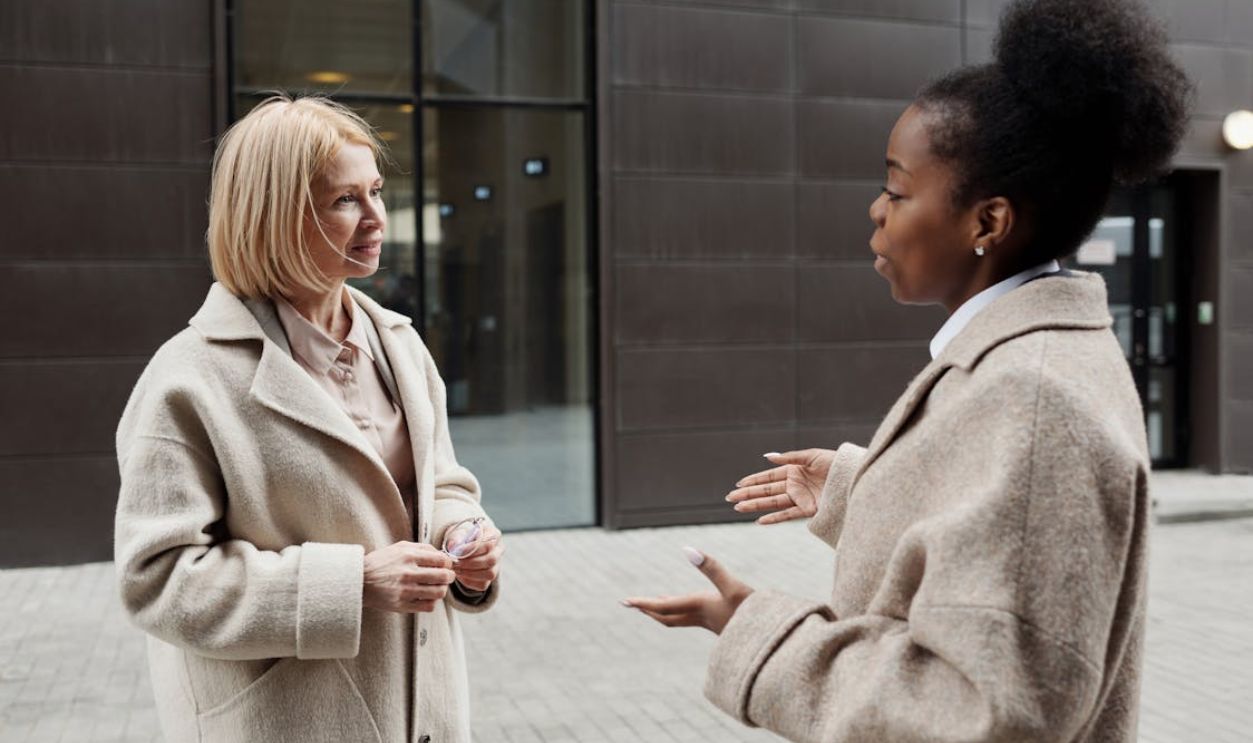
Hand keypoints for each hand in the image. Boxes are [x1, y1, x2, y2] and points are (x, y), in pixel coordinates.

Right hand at [363, 541, 455, 612]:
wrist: (359, 580)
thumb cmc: (380, 563)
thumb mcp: (400, 547)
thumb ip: (422, 548)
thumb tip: (442, 554)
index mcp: (409, 556)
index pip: (441, 560)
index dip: (448, 563)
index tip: (446, 565)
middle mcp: (408, 573)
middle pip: (443, 576)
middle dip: (449, 576)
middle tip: (447, 576)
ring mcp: (405, 591)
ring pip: (438, 593)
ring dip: (442, 589)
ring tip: (437, 587)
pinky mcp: (402, 605)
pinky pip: (428, 606)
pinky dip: (431, 602)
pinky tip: (427, 597)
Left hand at [451, 525, 503, 592]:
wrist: (463, 546)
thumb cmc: (462, 537)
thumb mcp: (458, 532)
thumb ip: (456, 537)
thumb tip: (454, 546)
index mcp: (494, 535)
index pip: (488, 544)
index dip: (472, 549)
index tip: (457, 552)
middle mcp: (499, 550)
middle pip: (491, 560)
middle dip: (470, 563)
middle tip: (455, 563)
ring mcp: (497, 565)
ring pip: (490, 574)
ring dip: (470, 573)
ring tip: (456, 569)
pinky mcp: (490, 577)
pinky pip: (483, 584)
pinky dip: (469, 581)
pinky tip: (460, 574)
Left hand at [623, 548, 752, 634]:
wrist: (773, 640)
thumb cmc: (755, 614)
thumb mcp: (734, 587)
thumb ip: (711, 568)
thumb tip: (687, 550)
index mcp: (699, 607)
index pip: (663, 606)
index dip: (643, 603)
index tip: (624, 602)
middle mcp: (701, 617)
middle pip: (666, 617)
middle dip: (649, 610)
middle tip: (631, 604)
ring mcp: (711, 622)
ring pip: (679, 619)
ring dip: (664, 611)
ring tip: (655, 602)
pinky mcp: (722, 624)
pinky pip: (692, 619)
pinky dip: (682, 611)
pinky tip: (691, 606)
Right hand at [725, 449, 836, 523]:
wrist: (855, 479)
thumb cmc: (836, 464)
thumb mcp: (812, 456)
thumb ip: (789, 458)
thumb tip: (767, 457)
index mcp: (794, 470)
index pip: (769, 476)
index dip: (753, 480)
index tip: (738, 484)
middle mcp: (794, 485)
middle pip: (767, 490)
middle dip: (748, 494)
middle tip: (730, 497)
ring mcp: (800, 498)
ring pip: (773, 502)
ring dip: (755, 505)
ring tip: (738, 508)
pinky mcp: (809, 510)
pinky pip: (787, 515)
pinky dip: (774, 518)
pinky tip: (760, 520)